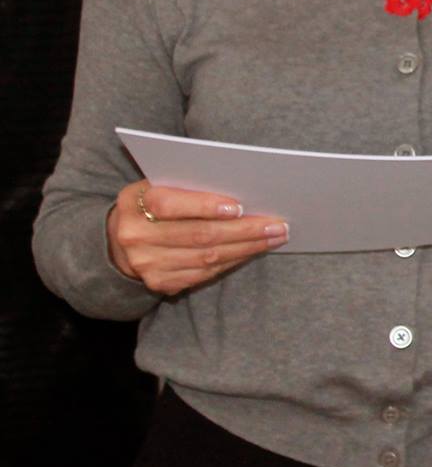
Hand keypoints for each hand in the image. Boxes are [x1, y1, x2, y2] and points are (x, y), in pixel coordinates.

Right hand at [106, 180, 288, 295]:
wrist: (119, 239)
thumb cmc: (153, 202)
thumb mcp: (159, 184)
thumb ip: (189, 184)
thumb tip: (242, 187)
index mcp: (135, 203)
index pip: (171, 205)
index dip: (205, 206)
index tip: (238, 207)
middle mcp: (137, 236)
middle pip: (198, 235)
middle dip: (244, 231)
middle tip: (277, 224)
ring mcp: (147, 264)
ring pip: (206, 258)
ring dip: (246, 248)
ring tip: (274, 237)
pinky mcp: (159, 283)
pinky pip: (204, 274)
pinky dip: (232, 261)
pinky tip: (253, 251)